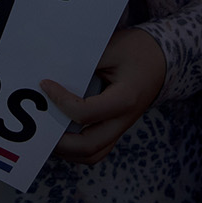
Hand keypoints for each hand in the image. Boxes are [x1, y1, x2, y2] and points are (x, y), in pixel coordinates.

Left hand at [41, 27, 166, 164]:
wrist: (161, 59)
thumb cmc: (136, 50)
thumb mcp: (110, 48)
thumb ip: (84, 62)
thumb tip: (54, 72)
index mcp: (124, 99)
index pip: (85, 113)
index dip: (61, 101)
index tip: (45, 84)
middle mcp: (123, 120)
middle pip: (89, 146)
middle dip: (60, 142)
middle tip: (40, 126)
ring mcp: (121, 128)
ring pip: (93, 154)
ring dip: (68, 150)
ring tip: (48, 134)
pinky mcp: (116, 128)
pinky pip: (96, 148)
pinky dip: (77, 148)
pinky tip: (61, 133)